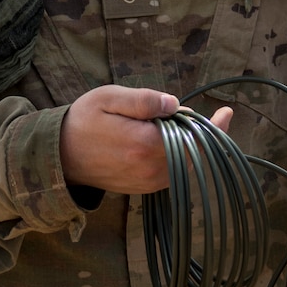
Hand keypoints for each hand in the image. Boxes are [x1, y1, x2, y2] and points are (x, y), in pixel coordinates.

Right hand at [59, 85, 232, 194]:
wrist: (59, 156)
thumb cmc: (83, 121)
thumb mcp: (108, 98)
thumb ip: (143, 101)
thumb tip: (175, 104)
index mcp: (144, 145)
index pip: (190, 136)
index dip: (211, 125)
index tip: (227, 113)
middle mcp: (150, 169)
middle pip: (192, 153)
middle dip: (203, 133)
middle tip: (209, 114)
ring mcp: (148, 182)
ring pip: (185, 165)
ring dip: (191, 146)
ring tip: (186, 124)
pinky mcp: (144, 188)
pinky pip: (173, 173)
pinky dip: (180, 157)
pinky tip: (172, 140)